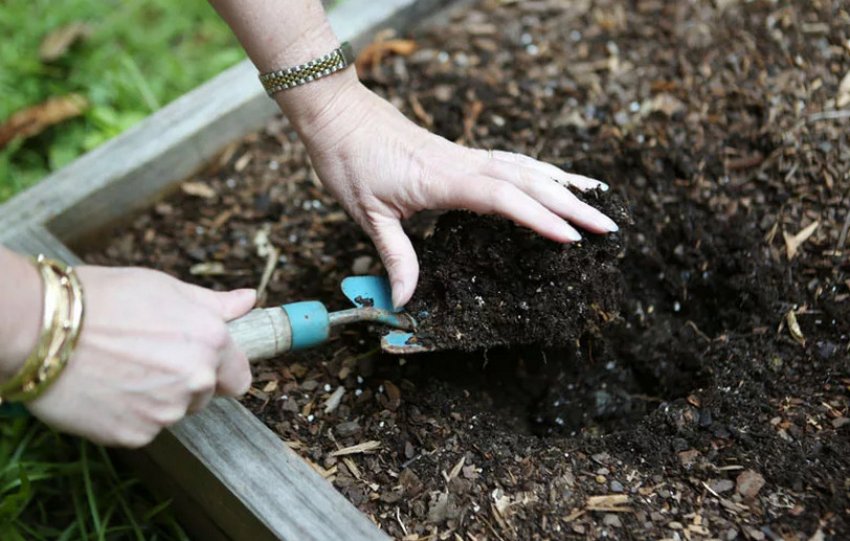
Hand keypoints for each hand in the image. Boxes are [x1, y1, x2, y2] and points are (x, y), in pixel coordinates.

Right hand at [26, 266, 255, 447]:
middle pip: (205, 395)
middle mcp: (197, 379)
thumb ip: (214, 304)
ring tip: (120, 370)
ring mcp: (167, 410)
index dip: (221, 370)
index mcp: (211, 341)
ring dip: (156, 398)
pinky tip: (106, 389)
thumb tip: (249, 301)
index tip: (200, 362)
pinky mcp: (135, 434)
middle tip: (146, 358)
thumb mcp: (165, 288)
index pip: (240, 377)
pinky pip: (142, 428)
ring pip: (173, 412)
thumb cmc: (104, 299)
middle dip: (185, 382)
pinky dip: (128, 415)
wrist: (43, 328)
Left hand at [293, 82, 618, 306]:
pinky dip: (540, 169)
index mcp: (443, 181)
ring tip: (599, 198)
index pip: (503, 199)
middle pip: (528, 181)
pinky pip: (511, 160)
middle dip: (572, 204)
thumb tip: (406, 301)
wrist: (336, 113)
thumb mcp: (368, 214)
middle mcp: (463, 164)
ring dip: (563, 183)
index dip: (540, 218)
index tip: (573, 237)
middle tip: (609, 227)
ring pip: (525, 167)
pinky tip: (554, 177)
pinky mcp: (460, 153)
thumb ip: (394, 257)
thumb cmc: (349, 160)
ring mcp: (465, 156)